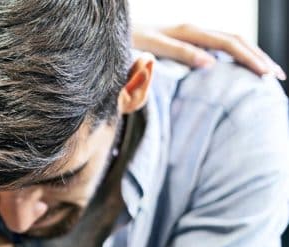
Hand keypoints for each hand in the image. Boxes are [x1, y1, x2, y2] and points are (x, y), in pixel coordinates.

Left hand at [133, 24, 285, 78]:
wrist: (113, 33)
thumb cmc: (125, 44)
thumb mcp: (148, 48)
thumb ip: (177, 53)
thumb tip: (210, 63)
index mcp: (184, 33)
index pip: (225, 44)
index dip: (248, 58)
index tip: (263, 74)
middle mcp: (190, 30)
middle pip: (233, 40)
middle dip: (257, 57)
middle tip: (276, 76)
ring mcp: (190, 34)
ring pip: (230, 40)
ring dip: (252, 56)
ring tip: (270, 73)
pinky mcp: (187, 40)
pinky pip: (219, 45)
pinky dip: (238, 56)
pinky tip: (246, 69)